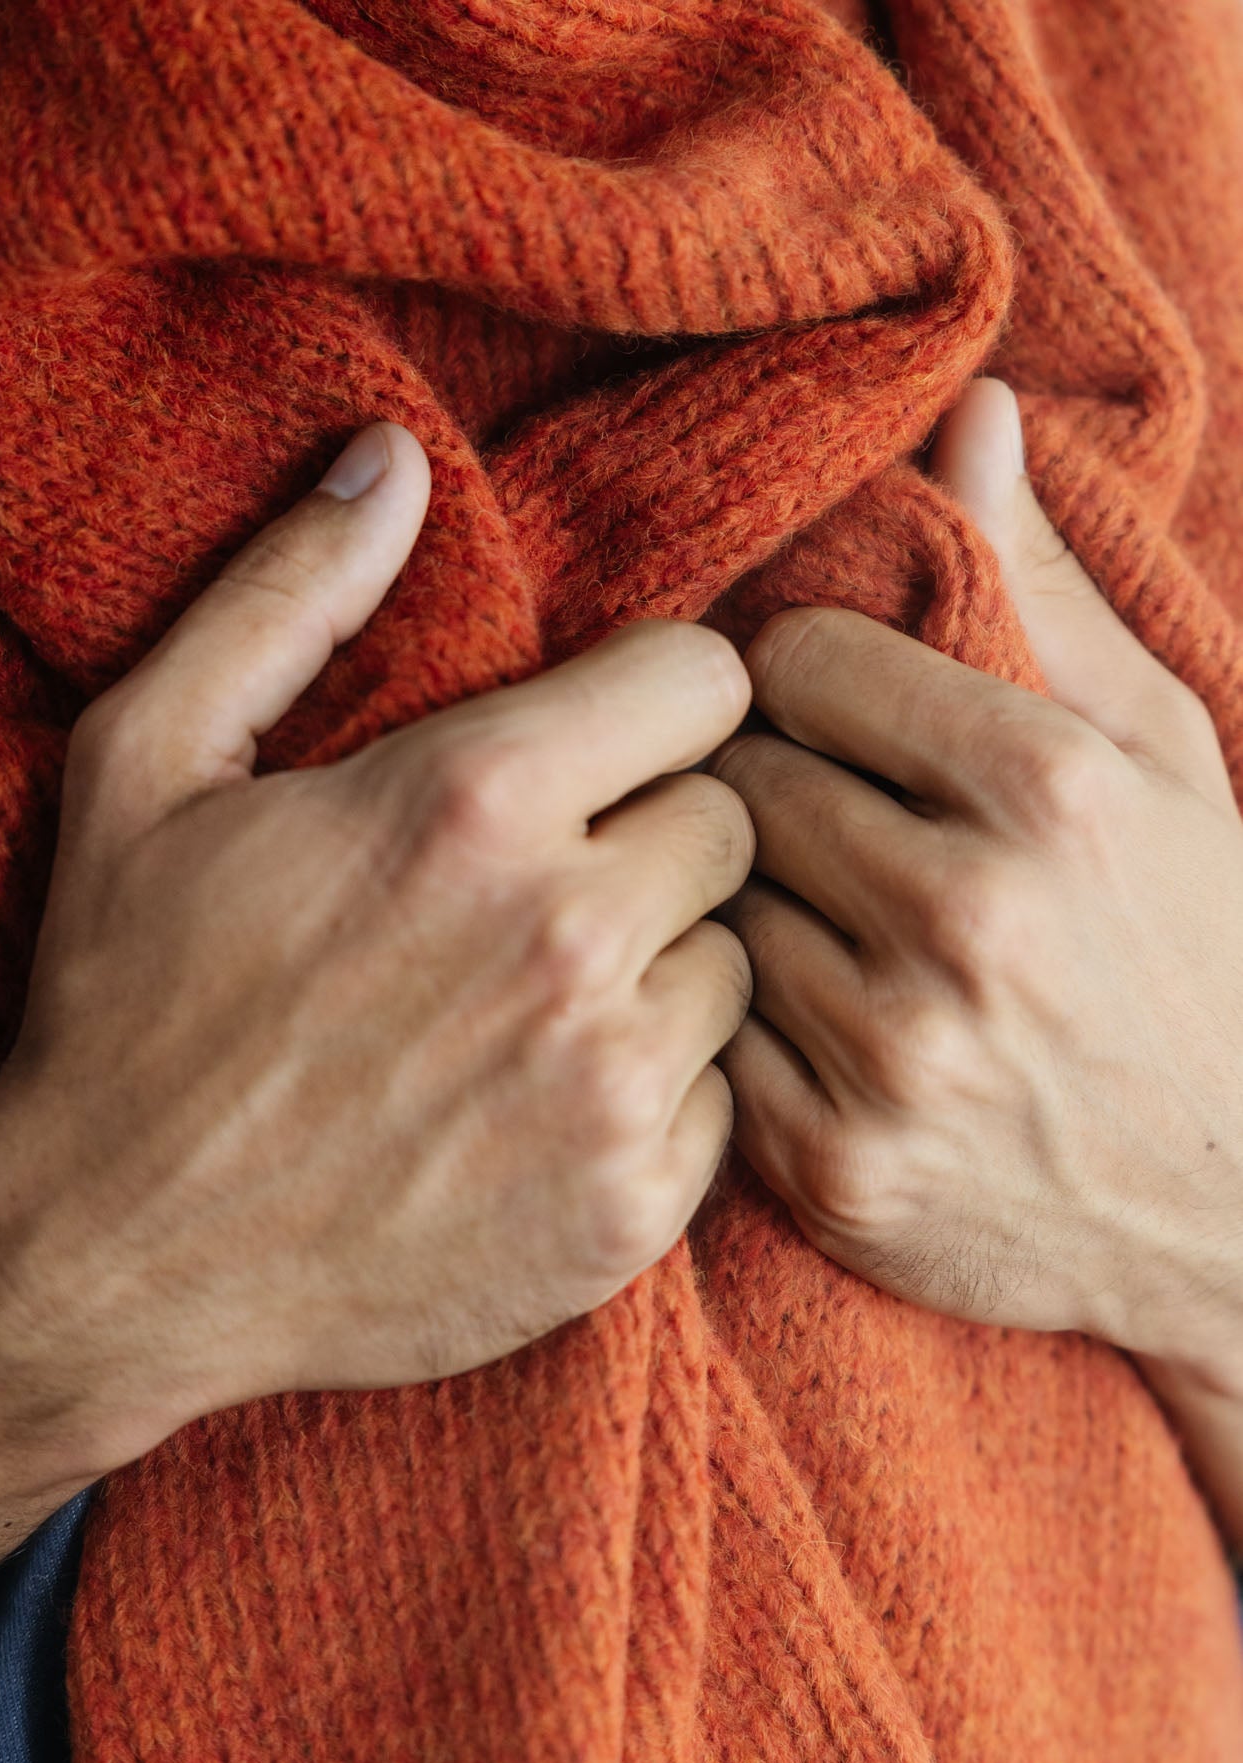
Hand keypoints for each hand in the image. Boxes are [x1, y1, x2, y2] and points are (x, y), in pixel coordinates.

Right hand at [0, 420, 753, 1619]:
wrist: (119, 1257)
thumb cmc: (131, 1002)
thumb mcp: (150, 764)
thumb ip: (285, 595)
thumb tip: (393, 455)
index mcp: (471, 801)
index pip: (710, 680)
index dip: (660, 701)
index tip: (608, 743)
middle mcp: (571, 940)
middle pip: (740, 820)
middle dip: (668, 829)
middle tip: (570, 875)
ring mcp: (613, 1087)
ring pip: (743, 962)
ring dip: (674, 963)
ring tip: (559, 993)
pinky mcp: (633, 1209)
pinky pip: (728, 1098)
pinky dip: (665, 1091)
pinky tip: (559, 1098)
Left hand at [710, 377, 1242, 1395]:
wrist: (1236, 1210)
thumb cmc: (1198, 954)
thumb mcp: (1166, 756)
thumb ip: (1049, 590)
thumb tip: (970, 410)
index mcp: (1052, 791)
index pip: (803, 662)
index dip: (814, 682)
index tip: (845, 718)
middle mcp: (966, 921)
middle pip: (748, 782)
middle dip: (776, 788)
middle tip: (827, 821)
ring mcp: (896, 1057)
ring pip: (716, 907)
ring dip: (755, 904)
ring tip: (831, 922)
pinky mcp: (838, 1169)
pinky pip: (713, 1038)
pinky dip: (748, 1023)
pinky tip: (821, 1025)